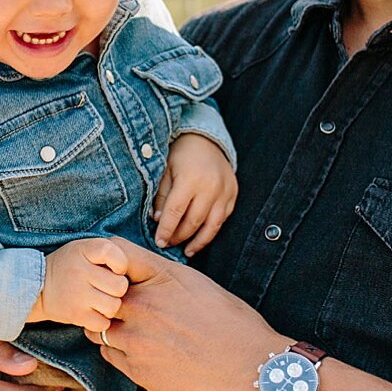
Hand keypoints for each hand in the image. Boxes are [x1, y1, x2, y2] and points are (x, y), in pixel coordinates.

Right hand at [33, 239, 128, 327]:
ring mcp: (77, 294)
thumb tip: (132, 270)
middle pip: (120, 285)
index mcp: (84, 250)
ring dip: (111, 306)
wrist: (37, 287)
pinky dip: (101, 320)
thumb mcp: (84, 248)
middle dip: (118, 289)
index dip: (121, 264)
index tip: (115, 269)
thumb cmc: (70, 266)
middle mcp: (80, 271)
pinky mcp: (75, 315)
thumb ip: (108, 252)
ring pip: (114, 306)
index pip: (114, 254)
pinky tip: (93, 312)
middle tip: (106, 288)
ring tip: (100, 300)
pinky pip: (103, 323)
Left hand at [93, 239, 278, 390]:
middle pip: (101, 292)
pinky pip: (108, 353)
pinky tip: (142, 352)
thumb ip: (164, 279)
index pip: (117, 251)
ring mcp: (135, 338)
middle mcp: (143, 303)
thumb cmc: (234, 327)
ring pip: (99, 326)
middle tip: (124, 308)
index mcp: (162, 276)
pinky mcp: (135, 368)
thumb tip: (143, 278)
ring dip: (111, 327)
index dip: (114, 262)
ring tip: (135, 333)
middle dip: (110, 298)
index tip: (119, 272)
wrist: (249, 370)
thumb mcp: (201, 285)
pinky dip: (118, 351)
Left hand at [154, 134, 237, 253]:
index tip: (158, 242)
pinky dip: (211, 231)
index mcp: (190, 178)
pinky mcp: (233, 193)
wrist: (205, 139)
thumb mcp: (165, 170)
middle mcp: (211, 186)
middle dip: (179, 237)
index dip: (166, 230)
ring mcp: (225, 191)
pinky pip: (223, 219)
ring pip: (212, 226)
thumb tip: (158, 220)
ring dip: (198, 242)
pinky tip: (200, 239)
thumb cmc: (180, 155)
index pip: (176, 212)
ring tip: (186, 251)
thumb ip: (161, 195)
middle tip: (168, 244)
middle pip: (193, 222)